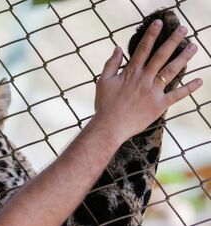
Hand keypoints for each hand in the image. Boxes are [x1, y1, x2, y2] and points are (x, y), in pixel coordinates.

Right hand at [93, 20, 201, 142]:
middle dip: (173, 41)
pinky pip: (176, 95)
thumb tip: (117, 48)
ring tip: (193, 47)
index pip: (143, 49)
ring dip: (183, 58)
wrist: (109, 126)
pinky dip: (189, 88)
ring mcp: (153, 92)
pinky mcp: (159, 105)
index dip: (151, 34)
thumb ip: (111, 64)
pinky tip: (199, 81)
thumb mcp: (103, 81)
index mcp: (131, 72)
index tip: (159, 23)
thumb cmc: (104, 105)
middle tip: (183, 30)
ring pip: (171, 71)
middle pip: (161, 56)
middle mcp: (144, 79)